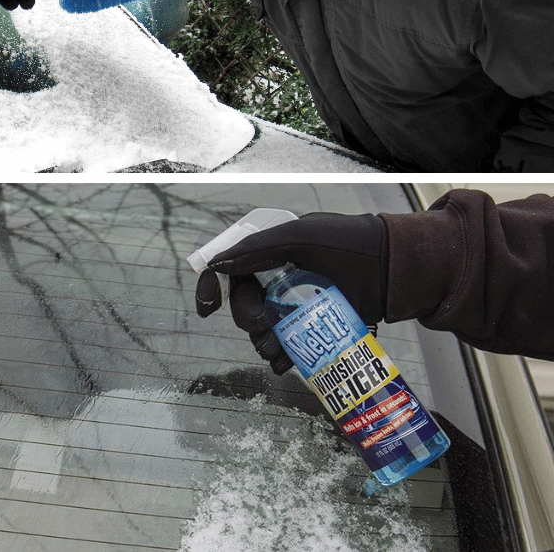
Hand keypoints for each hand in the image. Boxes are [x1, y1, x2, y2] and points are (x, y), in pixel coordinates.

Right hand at [194, 212, 387, 373]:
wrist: (392, 267)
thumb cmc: (348, 242)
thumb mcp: (299, 236)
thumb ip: (256, 248)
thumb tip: (217, 265)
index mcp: (270, 254)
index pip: (230, 269)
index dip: (211, 287)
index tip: (208, 307)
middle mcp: (278, 280)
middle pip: (244, 304)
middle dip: (245, 318)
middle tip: (261, 323)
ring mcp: (296, 305)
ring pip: (263, 331)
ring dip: (262, 344)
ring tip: (276, 352)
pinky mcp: (315, 327)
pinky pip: (289, 348)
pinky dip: (282, 359)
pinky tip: (285, 365)